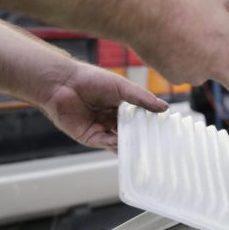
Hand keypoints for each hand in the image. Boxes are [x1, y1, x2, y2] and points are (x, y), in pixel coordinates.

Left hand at [41, 62, 167, 151]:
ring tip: (147, 150)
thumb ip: (143, 99)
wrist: (63, 83)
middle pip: (130, 133)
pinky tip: (128, 147)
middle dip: (142, 139)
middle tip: (159, 145)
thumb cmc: (91, 79)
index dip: (150, 125)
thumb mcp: (122, 88)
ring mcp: (101, 129)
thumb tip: (165, 108)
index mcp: (120, 106)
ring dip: (131, 146)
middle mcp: (111, 119)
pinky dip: (117, 147)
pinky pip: (106, 144)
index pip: (139, 119)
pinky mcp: (90, 137)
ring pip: (120, 141)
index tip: (165, 132)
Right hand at [131, 0, 228, 96]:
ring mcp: (195, 75)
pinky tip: (178, 46)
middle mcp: (217, 68)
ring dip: (209, 68)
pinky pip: (186, 74)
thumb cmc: (182, 2)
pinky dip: (185, 64)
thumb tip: (228, 18)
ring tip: (196, 44)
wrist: (146, 13)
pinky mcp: (176, 77)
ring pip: (209, 78)